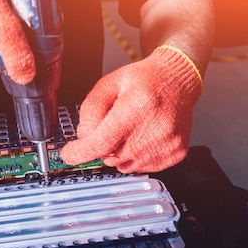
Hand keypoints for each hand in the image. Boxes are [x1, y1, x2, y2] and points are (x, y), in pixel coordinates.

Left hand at [60, 45, 202, 172]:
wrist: (178, 81)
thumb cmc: (144, 80)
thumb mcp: (108, 84)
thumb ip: (90, 110)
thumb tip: (84, 137)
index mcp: (137, 107)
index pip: (103, 141)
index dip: (81, 151)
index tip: (68, 155)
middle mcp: (155, 127)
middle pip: (110, 155)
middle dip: (102, 145)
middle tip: (112, 125)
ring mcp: (167, 144)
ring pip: (123, 165)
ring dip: (118, 152)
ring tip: (131, 128)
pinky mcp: (175, 154)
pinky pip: (141, 167)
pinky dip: (135, 155)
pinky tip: (142, 135)